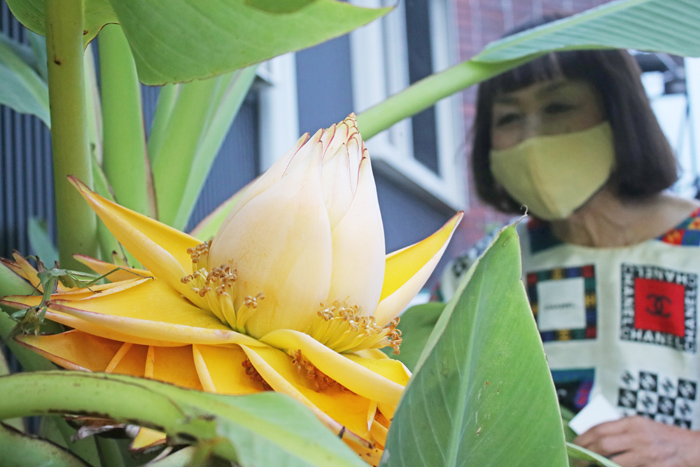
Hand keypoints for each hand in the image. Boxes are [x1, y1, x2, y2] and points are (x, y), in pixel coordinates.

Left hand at [574, 416, 699, 466]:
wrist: (694, 448)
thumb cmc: (664, 437)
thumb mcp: (642, 426)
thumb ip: (620, 430)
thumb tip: (594, 437)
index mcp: (633, 423)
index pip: (600, 428)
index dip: (583, 437)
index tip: (573, 444)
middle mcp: (638, 437)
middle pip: (603, 444)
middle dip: (585, 452)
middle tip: (576, 459)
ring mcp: (646, 455)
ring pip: (613, 462)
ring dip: (597, 466)